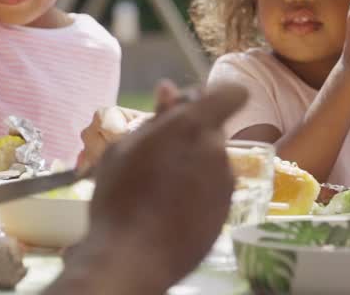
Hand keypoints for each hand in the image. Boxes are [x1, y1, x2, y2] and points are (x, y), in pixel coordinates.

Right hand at [58, 82, 246, 293]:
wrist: (132, 258)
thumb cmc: (118, 198)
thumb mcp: (124, 148)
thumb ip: (155, 117)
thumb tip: (170, 90)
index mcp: (193, 127)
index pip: (231, 94)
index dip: (214, 98)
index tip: (190, 111)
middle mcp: (217, 151)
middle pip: (213, 131)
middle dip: (192, 137)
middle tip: (158, 154)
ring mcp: (225, 185)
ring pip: (212, 162)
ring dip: (194, 166)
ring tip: (158, 189)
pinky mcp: (226, 213)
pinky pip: (213, 191)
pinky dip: (197, 194)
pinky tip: (170, 211)